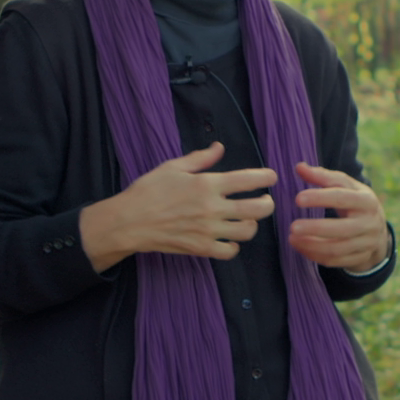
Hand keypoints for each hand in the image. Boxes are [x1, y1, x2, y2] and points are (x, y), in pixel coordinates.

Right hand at [79, 142, 276, 271]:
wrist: (129, 221)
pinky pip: (230, 251)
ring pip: (247, 231)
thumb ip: (200, 158)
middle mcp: (212, 208)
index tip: (271, 177)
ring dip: (252, 224)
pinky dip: (234, 246)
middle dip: (268, 204)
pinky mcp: (201, 249)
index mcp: (207, 184)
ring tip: (247, 219)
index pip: (248, 179)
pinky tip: (229, 238)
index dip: (266, 177)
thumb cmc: (148, 191)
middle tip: (265, 201)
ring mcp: (208, 230)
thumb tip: (219, 147)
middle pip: (258, 209)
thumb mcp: (173, 167)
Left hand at [287, 161, 388, 272]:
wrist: (378, 230)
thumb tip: (299, 167)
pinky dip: (316, 256)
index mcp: (367, 201)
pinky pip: (336, 261)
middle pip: (341, 229)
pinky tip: (301, 248)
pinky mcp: (360, 258)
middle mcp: (370, 223)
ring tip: (291, 238)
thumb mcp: (346, 186)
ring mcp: (366, 243)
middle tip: (292, 226)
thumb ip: (323, 177)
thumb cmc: (356, 202)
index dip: (320, 198)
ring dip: (312, 245)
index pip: (342, 198)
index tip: (297, 199)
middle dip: (315, 229)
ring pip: (337, 249)